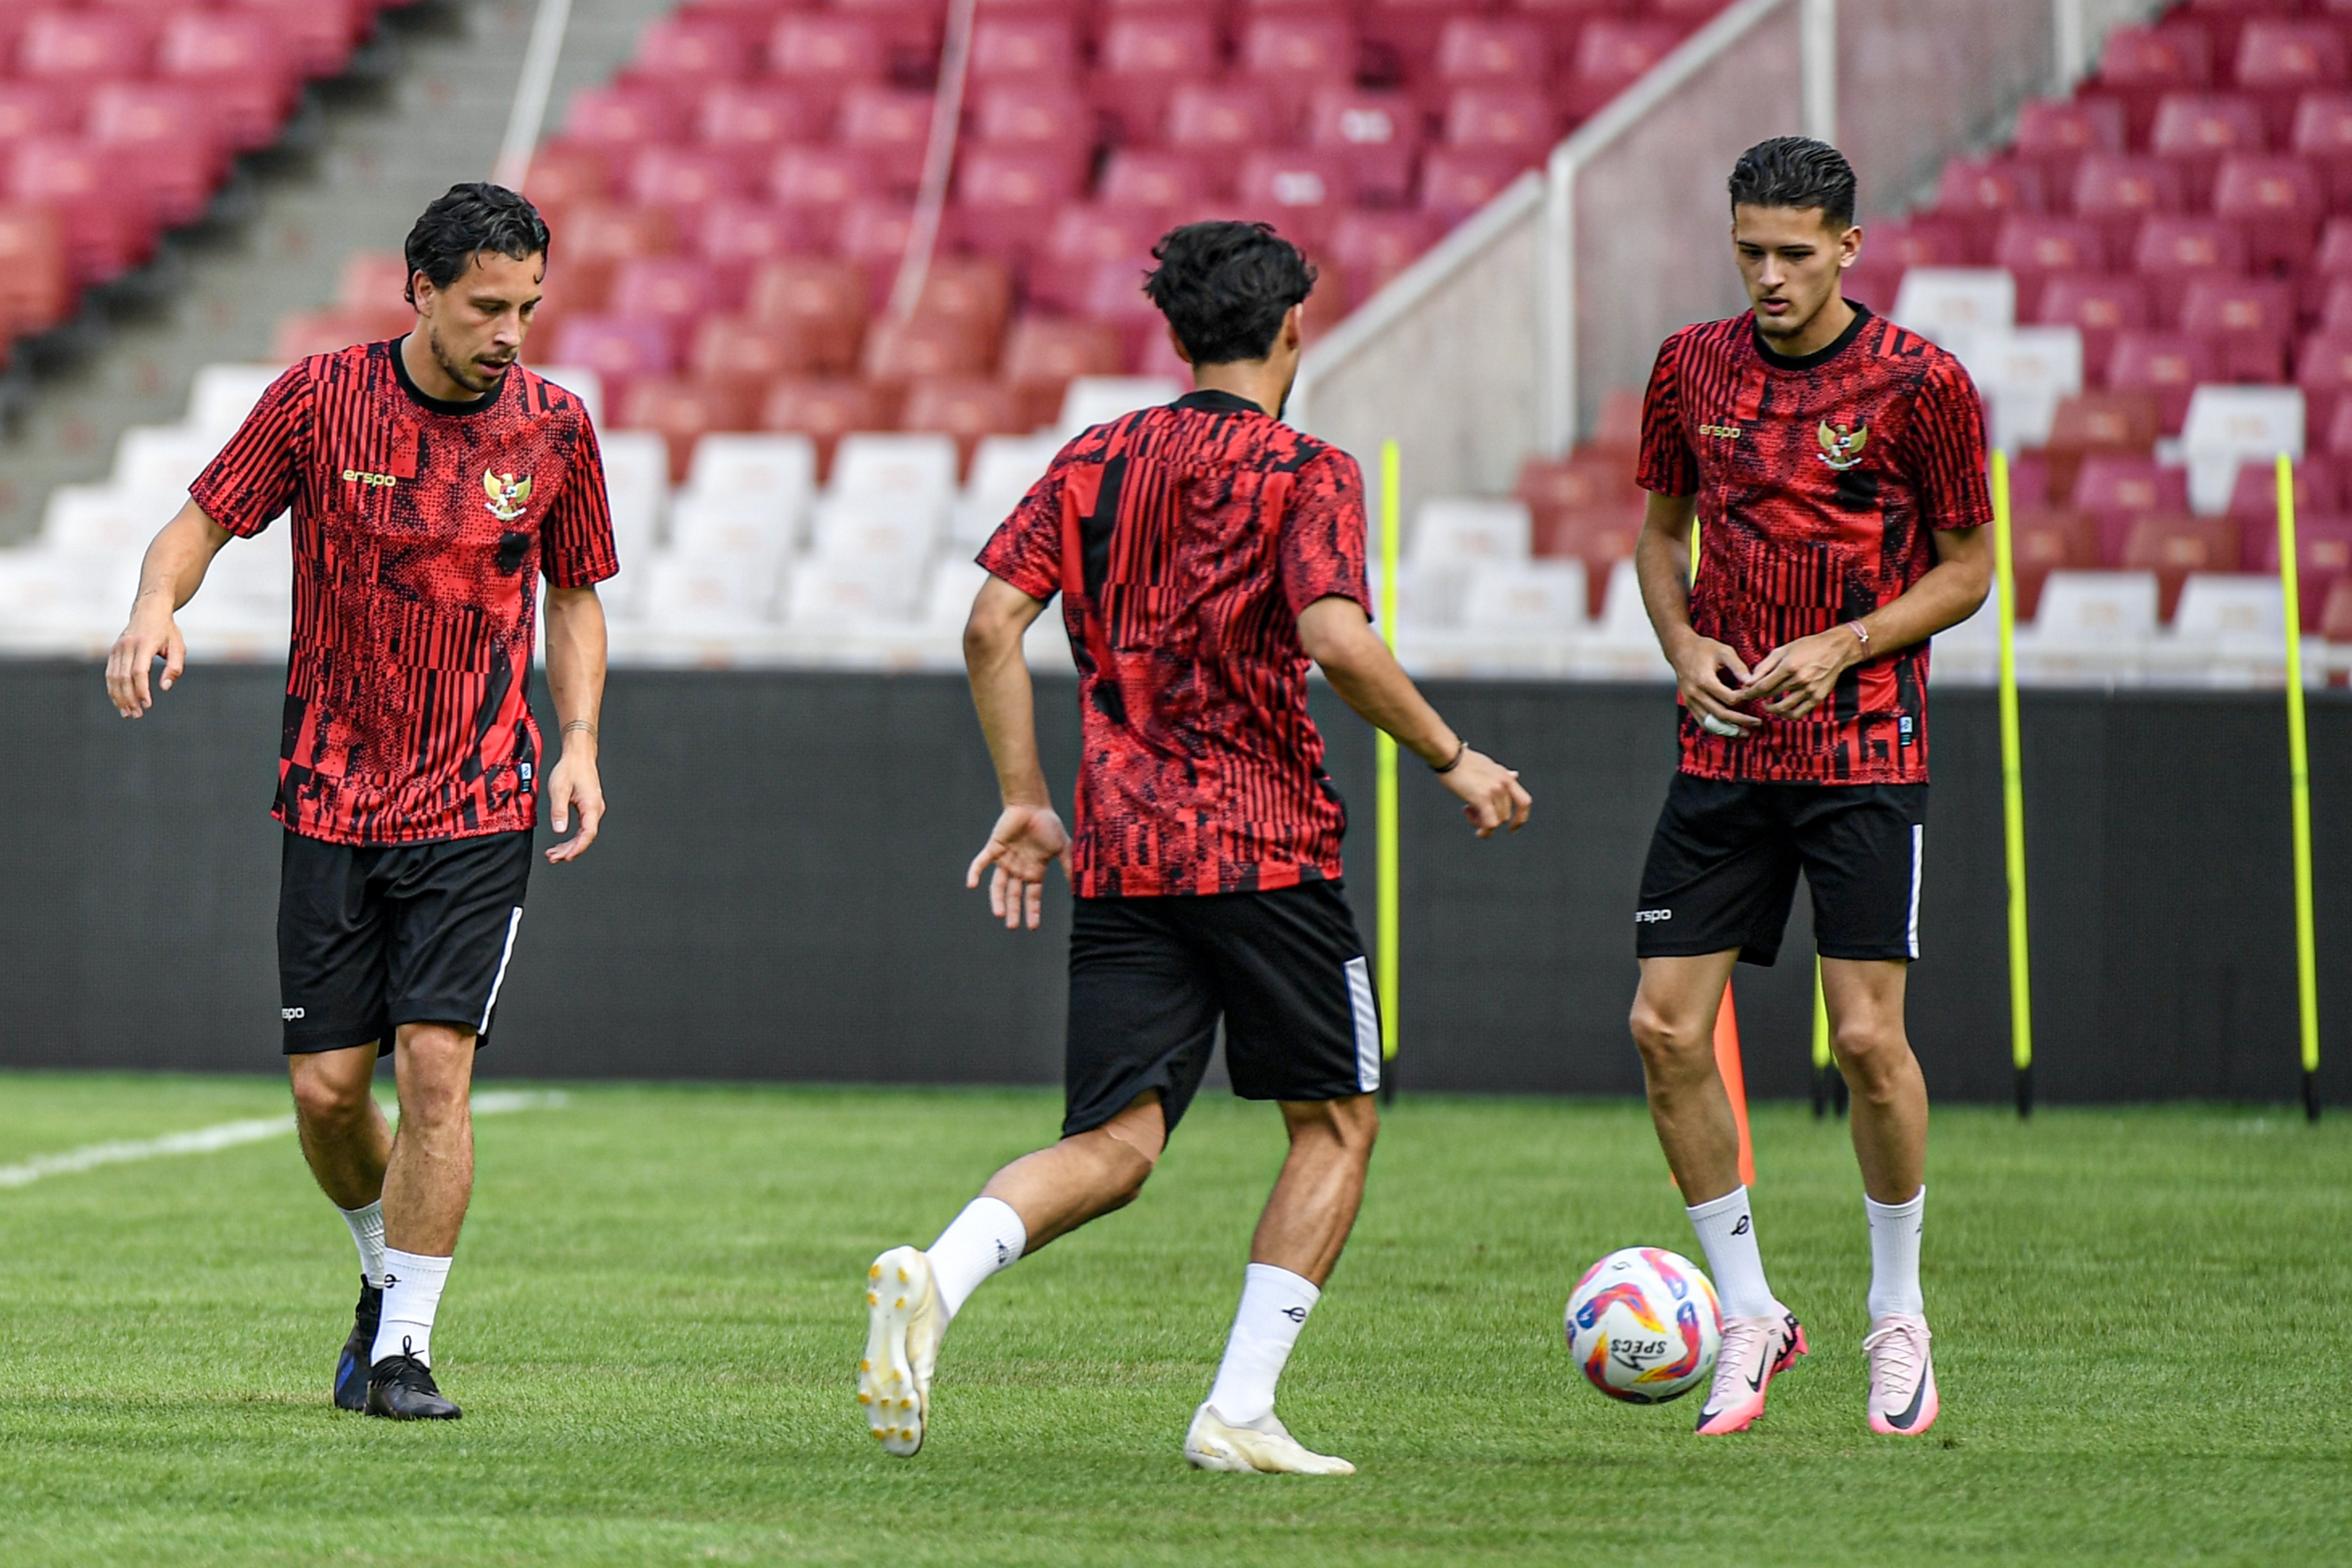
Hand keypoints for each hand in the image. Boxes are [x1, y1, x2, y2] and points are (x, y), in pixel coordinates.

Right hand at [104, 599, 184, 717]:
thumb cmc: (167, 631)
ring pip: (113, 677)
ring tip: (127, 713)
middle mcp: (127, 645)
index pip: (139, 671)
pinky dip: (113, 689)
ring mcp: (117, 648)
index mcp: (145, 644)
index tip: (148, 705)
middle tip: (137, 715)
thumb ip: (174, 668)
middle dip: (129, 698)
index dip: (141, 690)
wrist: (149, 611)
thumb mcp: (178, 647)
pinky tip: (120, 701)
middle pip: (124, 677)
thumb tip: (164, 687)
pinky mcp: (113, 651)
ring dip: (119, 697)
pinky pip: (110, 673)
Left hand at [542, 748, 603, 862]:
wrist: (579, 755)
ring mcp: (594, 809)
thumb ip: (559, 811)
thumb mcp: (559, 789)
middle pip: (586, 837)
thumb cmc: (570, 768)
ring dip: (570, 845)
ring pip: (584, 834)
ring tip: (554, 853)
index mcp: (591, 806)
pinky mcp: (589, 808)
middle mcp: (596, 809)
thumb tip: (559, 830)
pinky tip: (563, 842)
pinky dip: (573, 837)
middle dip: (570, 850)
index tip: (566, 857)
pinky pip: (583, 828)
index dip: (577, 848)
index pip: (588, 834)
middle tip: (553, 857)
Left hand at [966, 803, 1070, 929]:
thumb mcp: (1063, 848)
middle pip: (1013, 895)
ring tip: (999, 914)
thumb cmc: (1048, 824)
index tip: (1033, 926)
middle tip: (1012, 926)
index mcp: (1034, 870)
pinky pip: (981, 863)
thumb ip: (1067, 867)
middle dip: (1013, 910)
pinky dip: (975, 873)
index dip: (1032, 911)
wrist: (1033, 804)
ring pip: (997, 885)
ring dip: (997, 899)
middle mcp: (1018, 869)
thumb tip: (1078, 887)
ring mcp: (1005, 860)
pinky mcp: (994, 848)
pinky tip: (971, 885)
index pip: (1032, 896)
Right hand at [1437, 749, 1531, 837]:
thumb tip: (1515, 775)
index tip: (1512, 828)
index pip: (1524, 802)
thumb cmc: (1463, 761)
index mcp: (1507, 777)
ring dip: (1482, 821)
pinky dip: (1485, 831)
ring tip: (1467, 810)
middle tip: (1472, 811)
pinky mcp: (1483, 797)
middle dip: (1491, 819)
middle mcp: (1504, 783)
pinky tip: (1478, 831)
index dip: (1521, 818)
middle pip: (1505, 815)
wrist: (1449, 755)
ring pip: (1497, 820)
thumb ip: (1502, 775)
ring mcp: (1495, 790)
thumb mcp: (1489, 766)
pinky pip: (1490, 823)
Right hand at [1666, 632, 1759, 732]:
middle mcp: (1695, 694)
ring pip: (1711, 723)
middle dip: (1741, 720)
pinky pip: (1703, 722)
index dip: (1744, 699)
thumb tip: (1752, 683)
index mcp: (1704, 681)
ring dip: (1729, 730)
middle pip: (1721, 714)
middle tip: (1757, 722)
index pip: (1729, 699)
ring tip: (1745, 732)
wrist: (1680, 650)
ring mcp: (1690, 701)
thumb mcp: (1724, 651)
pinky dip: (1716, 728)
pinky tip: (1729, 730)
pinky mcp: (1689, 704)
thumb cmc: (1703, 649)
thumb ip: (1739, 667)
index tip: (1754, 696)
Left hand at [1734, 627, 1861, 719]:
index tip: (1743, 694)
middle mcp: (1799, 679)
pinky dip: (1787, 714)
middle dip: (1757, 698)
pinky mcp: (1818, 697)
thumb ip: (1764, 666)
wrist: (1836, 649)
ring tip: (1766, 703)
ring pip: (1783, 708)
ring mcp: (1809, 690)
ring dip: (1771, 708)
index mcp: (1789, 666)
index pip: (1762, 686)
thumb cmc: (1807, 647)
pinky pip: (1798, 713)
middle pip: (1770, 696)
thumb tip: (1749, 680)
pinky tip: (1782, 709)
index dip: (1750, 692)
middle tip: (1752, 697)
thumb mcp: (1783, 650)